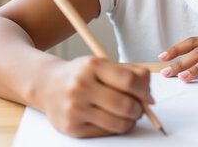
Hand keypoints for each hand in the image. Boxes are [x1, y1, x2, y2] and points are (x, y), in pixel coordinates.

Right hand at [35, 56, 153, 137]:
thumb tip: (150, 99)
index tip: (147, 95)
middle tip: (139, 108)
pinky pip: (106, 133)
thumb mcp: (103, 64)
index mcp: (92, 66)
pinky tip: (111, 119)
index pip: (130, 81)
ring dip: (130, 121)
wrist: (47, 85)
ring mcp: (75, 108)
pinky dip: (115, 128)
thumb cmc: (82, 75)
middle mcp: (81, 86)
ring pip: (119, 123)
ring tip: (127, 115)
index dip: (145, 90)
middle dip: (139, 109)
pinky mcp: (72, 127)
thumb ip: (130, 74)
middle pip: (126, 105)